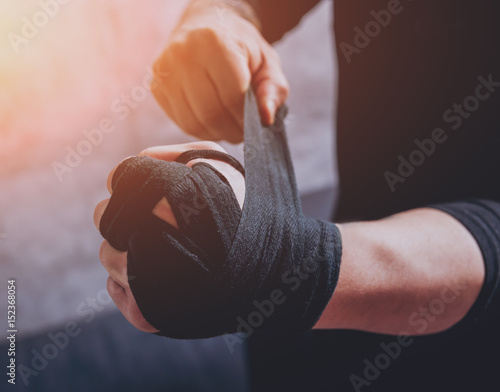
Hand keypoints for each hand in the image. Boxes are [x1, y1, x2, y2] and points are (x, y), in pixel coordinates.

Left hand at [93, 141, 244, 331]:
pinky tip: (165, 276)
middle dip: (127, 215)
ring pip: (107, 253)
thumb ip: (173, 155)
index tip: (152, 189)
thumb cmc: (241, 215)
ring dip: (128, 250)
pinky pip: (113, 286)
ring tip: (169, 252)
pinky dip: (132, 280)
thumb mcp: (220, 166)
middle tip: (160, 222)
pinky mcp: (143, 313)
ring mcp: (145, 282)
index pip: (123, 175)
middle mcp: (152, 240)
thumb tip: (132, 163)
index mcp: (171, 197)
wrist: (267, 273)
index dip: (133, 180)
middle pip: (105, 214)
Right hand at [151, 0, 288, 142]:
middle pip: (211, 113)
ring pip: (194, 122)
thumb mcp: (267, 62)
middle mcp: (184, 53)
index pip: (232, 96)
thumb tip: (266, 118)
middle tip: (243, 131)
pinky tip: (213, 120)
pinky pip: (181, 122)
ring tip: (230, 126)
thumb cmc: (240, 47)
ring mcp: (166, 71)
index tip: (256, 122)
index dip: (247, 117)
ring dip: (217, 133)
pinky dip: (201, 129)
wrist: (206, 26)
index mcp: (215, 42)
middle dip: (232, 130)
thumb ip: (273, 89)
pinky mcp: (157, 86)